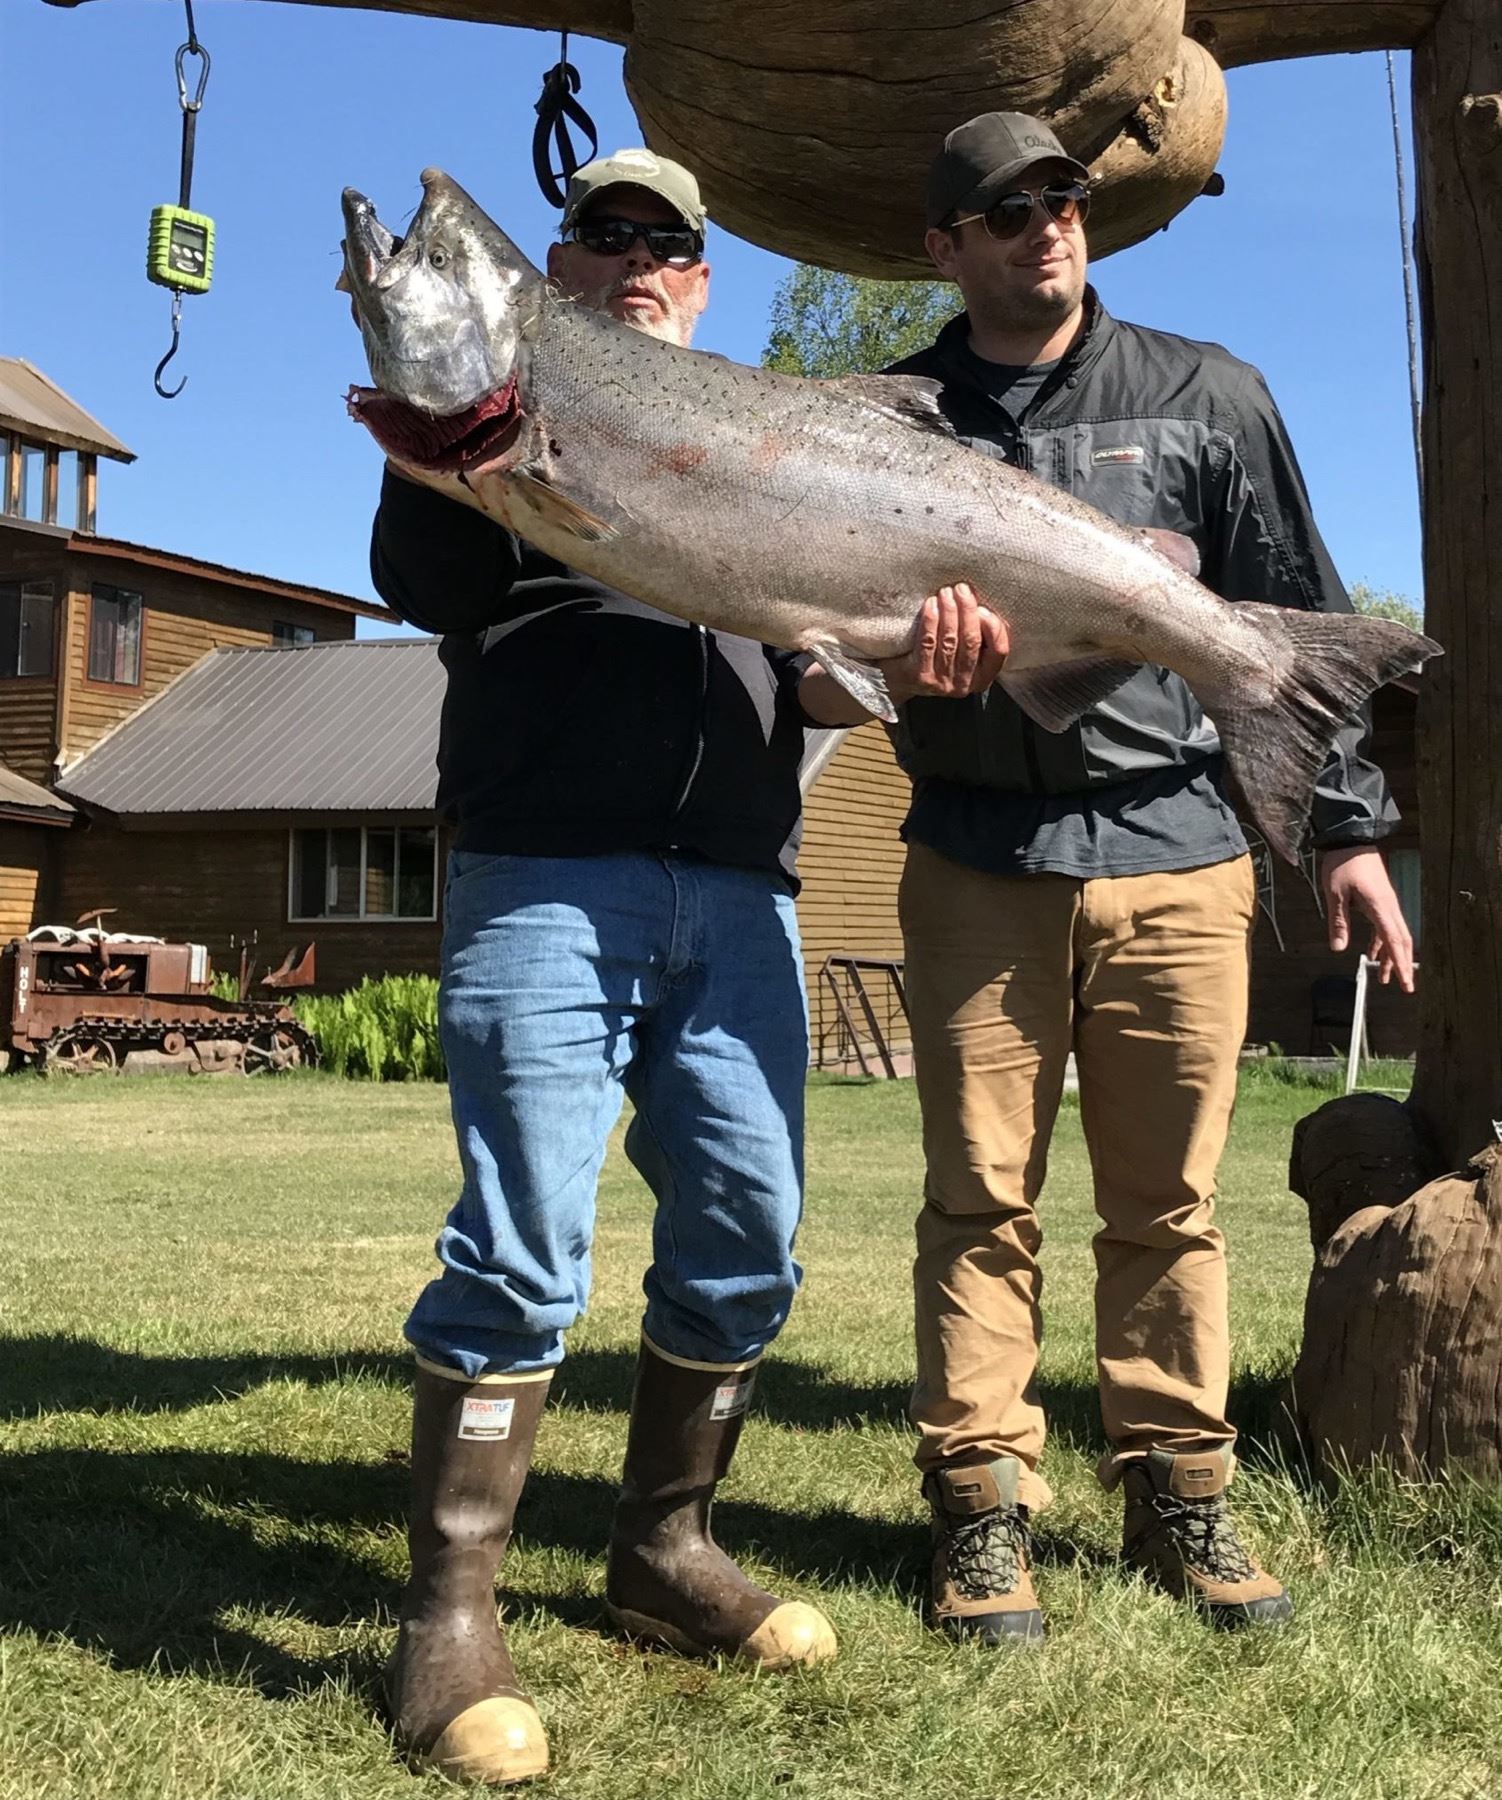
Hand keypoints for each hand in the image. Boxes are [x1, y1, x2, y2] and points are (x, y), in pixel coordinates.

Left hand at [878, 583, 1009, 703]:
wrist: (900, 679)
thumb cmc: (938, 657)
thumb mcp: (963, 652)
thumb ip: (978, 635)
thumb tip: (980, 604)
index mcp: (982, 677)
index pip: (998, 651)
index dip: (993, 627)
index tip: (982, 608)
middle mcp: (964, 683)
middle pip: (972, 641)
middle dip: (968, 611)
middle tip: (961, 589)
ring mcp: (942, 682)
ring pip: (950, 641)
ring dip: (949, 612)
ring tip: (946, 593)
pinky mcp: (921, 676)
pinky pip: (928, 643)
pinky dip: (931, 621)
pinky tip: (931, 605)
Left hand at [1319, 846, 1415, 992]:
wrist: (1353, 838)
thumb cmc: (1343, 863)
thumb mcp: (1335, 893)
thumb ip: (1338, 921)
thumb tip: (1338, 948)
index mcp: (1380, 906)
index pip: (1393, 941)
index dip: (1399, 964)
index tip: (1405, 983)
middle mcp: (1388, 906)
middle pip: (1400, 941)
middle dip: (1401, 964)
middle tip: (1403, 987)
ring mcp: (1386, 903)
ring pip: (1394, 935)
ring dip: (1390, 956)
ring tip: (1383, 977)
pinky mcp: (1380, 900)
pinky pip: (1385, 926)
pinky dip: (1381, 942)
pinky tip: (1372, 954)